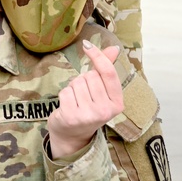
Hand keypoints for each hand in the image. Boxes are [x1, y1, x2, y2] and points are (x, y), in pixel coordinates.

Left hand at [47, 41, 123, 158]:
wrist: (72, 135)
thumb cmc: (88, 108)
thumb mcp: (101, 91)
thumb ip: (106, 69)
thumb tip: (114, 48)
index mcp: (117, 103)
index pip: (109, 73)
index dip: (98, 56)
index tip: (87, 45)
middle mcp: (106, 111)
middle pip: (91, 76)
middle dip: (83, 80)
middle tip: (83, 94)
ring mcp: (89, 115)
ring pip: (77, 83)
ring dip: (73, 87)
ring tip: (76, 100)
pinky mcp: (72, 117)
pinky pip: (66, 91)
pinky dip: (64, 95)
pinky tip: (68, 106)